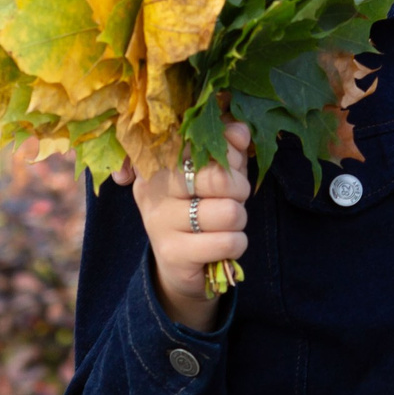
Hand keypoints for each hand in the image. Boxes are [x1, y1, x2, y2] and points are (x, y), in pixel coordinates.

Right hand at [125, 122, 251, 331]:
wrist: (180, 262)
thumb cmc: (200, 206)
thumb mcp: (214, 171)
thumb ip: (227, 146)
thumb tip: (240, 132)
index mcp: (160, 159)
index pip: (203, 142)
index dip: (230, 154)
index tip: (232, 166)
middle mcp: (153, 188)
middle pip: (217, 177)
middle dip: (240, 189)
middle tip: (235, 199)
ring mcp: (159, 221)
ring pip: (228, 212)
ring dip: (240, 220)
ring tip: (228, 223)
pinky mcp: (172, 253)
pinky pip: (227, 242)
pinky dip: (237, 243)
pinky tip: (225, 244)